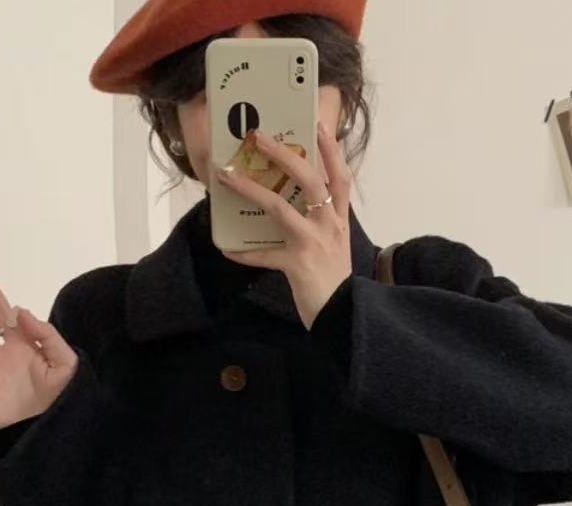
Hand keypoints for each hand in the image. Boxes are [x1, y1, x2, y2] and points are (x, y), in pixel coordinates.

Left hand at [214, 122, 352, 329]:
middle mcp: (329, 225)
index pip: (340, 176)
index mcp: (338, 219)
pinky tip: (227, 248)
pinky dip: (245, 253)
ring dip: (251, 189)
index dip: (330, 150)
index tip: (317, 124)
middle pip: (310, 180)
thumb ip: (320, 224)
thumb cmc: (335, 280)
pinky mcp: (297, 265)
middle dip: (284, 155)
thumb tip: (291, 208)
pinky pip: (265, 256)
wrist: (344, 315)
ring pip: (281, 208)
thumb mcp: (335, 246)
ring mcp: (314, 243)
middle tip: (259, 136)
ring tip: (228, 175)